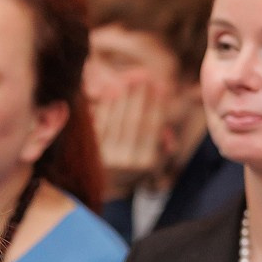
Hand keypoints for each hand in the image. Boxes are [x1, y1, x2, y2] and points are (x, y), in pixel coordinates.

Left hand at [90, 75, 171, 196]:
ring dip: (124, 97)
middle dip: (140, 96)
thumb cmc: (136, 164)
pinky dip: (106, 105)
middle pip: (135, 121)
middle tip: (144, 78)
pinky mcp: (91, 150)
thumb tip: (170, 119)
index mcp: (146, 161)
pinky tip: (112, 91)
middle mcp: (127, 160)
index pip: (153, 127)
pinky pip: (100, 122)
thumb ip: (163, 139)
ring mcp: (107, 155)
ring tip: (130, 80)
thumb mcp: (155, 157)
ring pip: (118, 119)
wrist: (109, 183)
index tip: (161, 87)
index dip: (157, 105)